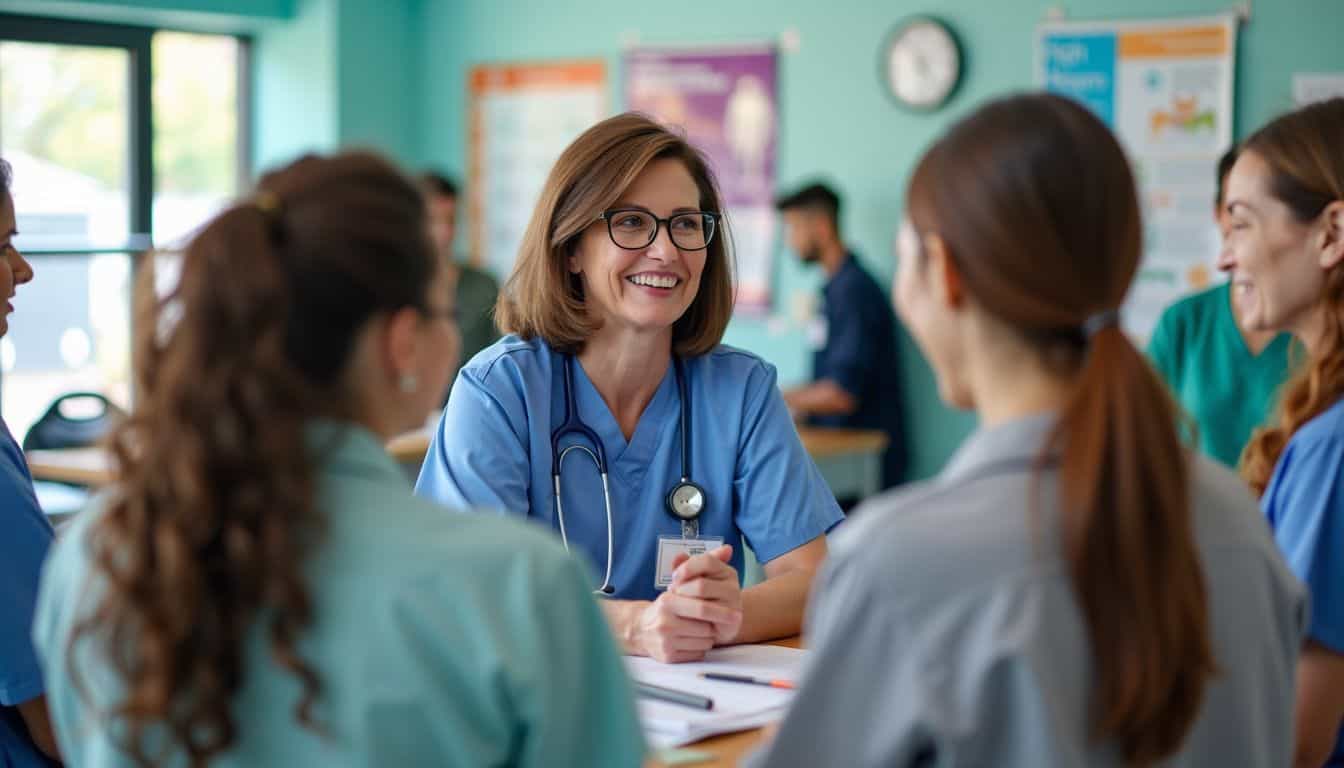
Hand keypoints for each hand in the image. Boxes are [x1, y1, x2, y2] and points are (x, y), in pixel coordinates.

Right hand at [633, 546, 742, 662]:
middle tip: (732, 622)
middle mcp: (664, 620)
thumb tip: (727, 549)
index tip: (736, 614)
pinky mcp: (668, 657)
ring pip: (704, 641)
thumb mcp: (682, 582)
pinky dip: (701, 647)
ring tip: (702, 628)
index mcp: (668, 601)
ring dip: (709, 636)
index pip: (702, 607)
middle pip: (705, 626)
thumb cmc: (669, 605)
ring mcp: (665, 640)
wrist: (642, 629)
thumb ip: (705, 563)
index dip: (721, 611)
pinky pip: (698, 653)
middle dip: (719, 624)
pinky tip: (694, 640)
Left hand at [669, 545, 742, 644]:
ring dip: (685, 606)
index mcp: (725, 571)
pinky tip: (685, 619)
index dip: (687, 568)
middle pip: (701, 585)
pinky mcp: (730, 622)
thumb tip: (680, 555)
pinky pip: (706, 622)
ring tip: (677, 607)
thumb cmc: (703, 597)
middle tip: (673, 596)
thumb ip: (686, 566)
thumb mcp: (694, 578)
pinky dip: (691, 620)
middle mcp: (733, 586)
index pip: (708, 561)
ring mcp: (733, 604)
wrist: (718, 623)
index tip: (674, 577)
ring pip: (702, 605)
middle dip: (682, 591)